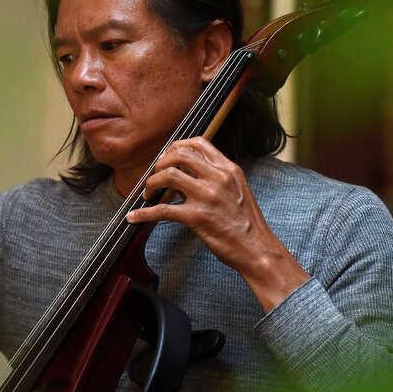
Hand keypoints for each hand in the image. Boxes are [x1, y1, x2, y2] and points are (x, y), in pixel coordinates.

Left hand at [125, 138, 309, 311]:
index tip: (167, 158)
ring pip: (168, 175)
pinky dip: (144, 214)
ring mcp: (207, 196)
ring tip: (149, 194)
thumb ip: (216, 177)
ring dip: (152, 183)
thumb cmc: (247, 223)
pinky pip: (162, 210)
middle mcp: (218, 178)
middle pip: (179, 154)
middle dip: (160, 163)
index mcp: (229, 169)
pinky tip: (134, 217)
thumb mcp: (238, 190)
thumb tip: (187, 174)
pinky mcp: (197, 217)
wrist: (257, 248)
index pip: (198, 143)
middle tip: (155, 176)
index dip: (176, 147)